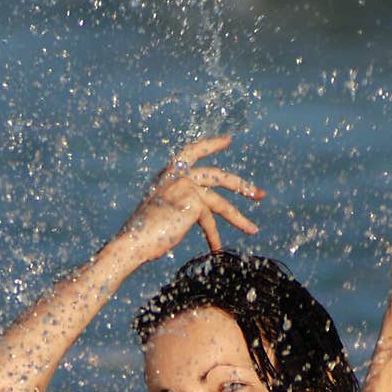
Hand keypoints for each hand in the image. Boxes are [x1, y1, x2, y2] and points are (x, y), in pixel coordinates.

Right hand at [117, 134, 265, 264]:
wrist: (132, 241)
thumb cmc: (141, 235)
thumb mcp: (160, 212)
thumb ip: (177, 203)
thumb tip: (197, 212)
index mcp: (165, 175)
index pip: (191, 152)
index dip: (211, 145)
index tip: (229, 140)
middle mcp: (176, 176)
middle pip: (216, 176)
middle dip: (240, 185)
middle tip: (259, 194)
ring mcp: (186, 186)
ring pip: (219, 201)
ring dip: (238, 217)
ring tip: (254, 230)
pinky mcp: (193, 201)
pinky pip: (210, 222)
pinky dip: (213, 238)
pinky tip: (216, 250)